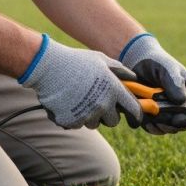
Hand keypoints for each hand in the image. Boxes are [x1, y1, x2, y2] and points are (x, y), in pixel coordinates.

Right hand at [19, 35, 141, 128]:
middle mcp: (103, 105)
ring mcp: (87, 115)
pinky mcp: (71, 121)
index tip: (135, 118)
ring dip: (90, 116)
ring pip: (94, 123)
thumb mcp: (102, 60)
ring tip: (80, 100)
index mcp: (114, 90)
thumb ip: (120, 71)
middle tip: (98, 103)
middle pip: (113, 121)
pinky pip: (77, 124)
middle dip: (108, 115)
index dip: (136, 115)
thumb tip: (134, 78)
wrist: (48, 66)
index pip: (134, 110)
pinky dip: (73, 118)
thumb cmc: (77, 61)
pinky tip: (68, 104)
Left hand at [119, 33, 185, 133]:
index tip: (177, 119)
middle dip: (171, 125)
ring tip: (150, 116)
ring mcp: (170, 112)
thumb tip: (181, 100)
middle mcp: (184, 105)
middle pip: (184, 125)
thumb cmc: (157, 62)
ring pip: (169, 128)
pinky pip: (156, 128)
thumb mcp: (167, 68)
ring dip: (159, 126)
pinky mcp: (156, 116)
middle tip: (159, 119)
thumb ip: (174, 82)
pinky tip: (145, 118)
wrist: (136, 62)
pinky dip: (150, 126)